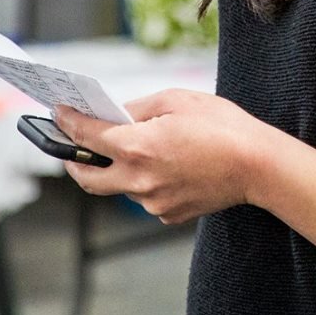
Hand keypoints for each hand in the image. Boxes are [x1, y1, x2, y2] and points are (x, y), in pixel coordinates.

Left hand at [54, 90, 273, 225]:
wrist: (257, 165)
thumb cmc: (221, 126)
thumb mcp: (176, 100)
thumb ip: (139, 108)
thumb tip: (117, 115)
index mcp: (137, 147)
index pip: (87, 137)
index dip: (68, 123)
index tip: (58, 114)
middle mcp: (139, 180)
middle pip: (88, 177)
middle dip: (73, 161)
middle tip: (68, 146)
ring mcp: (153, 202)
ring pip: (120, 187)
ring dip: (116, 169)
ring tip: (127, 148)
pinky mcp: (168, 214)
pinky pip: (145, 196)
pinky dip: (145, 180)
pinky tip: (162, 164)